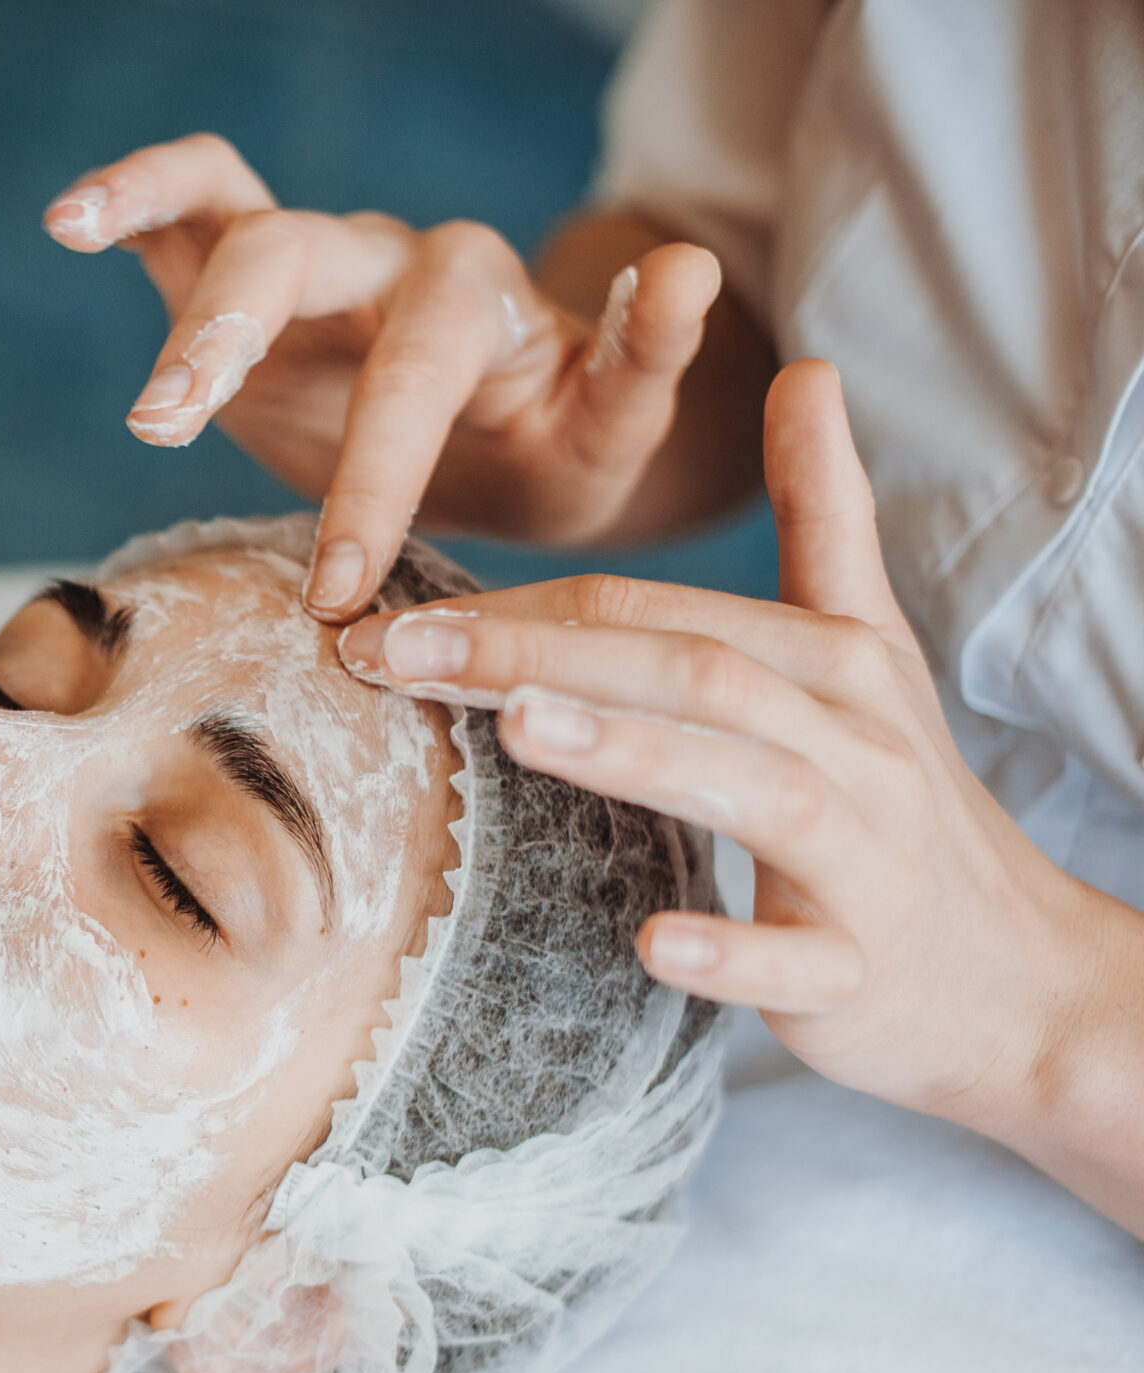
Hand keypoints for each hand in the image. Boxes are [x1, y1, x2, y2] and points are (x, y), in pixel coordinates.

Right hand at [45, 134, 723, 618]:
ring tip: (131, 388)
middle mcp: (393, 260)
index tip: (336, 591)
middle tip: (167, 432)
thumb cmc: (558, 445)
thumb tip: (689, 271)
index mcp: (481, 304)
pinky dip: (133, 197)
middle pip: (304, 256)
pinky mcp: (255, 264)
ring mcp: (323, 256)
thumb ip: (644, 360)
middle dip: (234, 340)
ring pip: (243, 224)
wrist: (511, 431)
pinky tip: (69, 222)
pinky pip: (194, 199)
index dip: (372, 473)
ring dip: (176, 299)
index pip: (416, 369)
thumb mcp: (616, 426)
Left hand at [335, 362, 1143, 1201]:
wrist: (1020, 975)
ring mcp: (863, 859)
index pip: (654, 612)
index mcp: (828, 660)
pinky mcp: (861, 969)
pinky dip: (729, 952)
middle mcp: (850, 741)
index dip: (520, 604)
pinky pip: (797, 962)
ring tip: (522, 726)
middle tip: (394, 648)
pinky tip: (653, 942)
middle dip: (536, 653)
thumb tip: (808, 369)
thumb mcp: (866, 645)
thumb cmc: (898, 799)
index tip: (380, 613)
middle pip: (689, 673)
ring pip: (753, 789)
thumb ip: (825, 516)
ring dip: (637, 754)